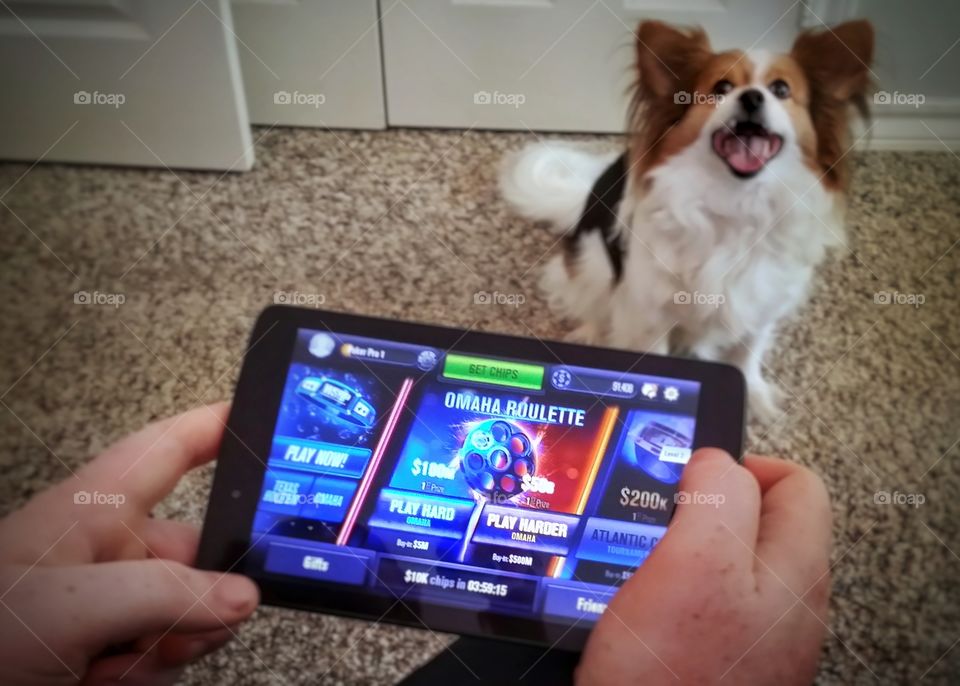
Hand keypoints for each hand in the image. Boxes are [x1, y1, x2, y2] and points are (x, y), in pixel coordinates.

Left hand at [0, 403, 259, 685]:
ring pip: (193, 611)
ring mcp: (113, 602)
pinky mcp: (110, 647)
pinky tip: (102, 681)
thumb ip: (167, 596)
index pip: (172, 448)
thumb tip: (243, 597)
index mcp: (97, 508)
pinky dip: (150, 672)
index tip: (272, 419)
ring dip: (171, 645)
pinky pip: (170, 653)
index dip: (221, 426)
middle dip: (201, 595)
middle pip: (201, 549)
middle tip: (175, 630)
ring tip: (112, 664)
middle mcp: (112, 549)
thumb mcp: (71, 609)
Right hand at [578, 449, 831, 685]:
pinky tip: (644, 608)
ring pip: (729, 564)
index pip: (798, 483)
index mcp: (795, 571)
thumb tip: (716, 460)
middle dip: (708, 508)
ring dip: (686, 551)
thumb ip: (717, 495)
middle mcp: (788, 607)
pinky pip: (706, 606)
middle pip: (762, 522)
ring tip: (645, 562)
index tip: (693, 476)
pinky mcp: (724, 664)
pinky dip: (675, 593)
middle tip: (659, 520)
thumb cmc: (673, 677)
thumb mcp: (696, 561)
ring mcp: (759, 640)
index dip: (743, 463)